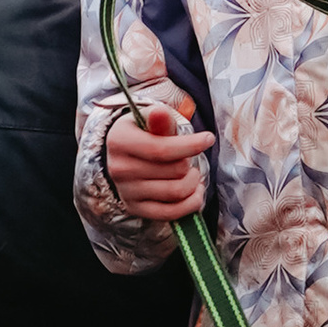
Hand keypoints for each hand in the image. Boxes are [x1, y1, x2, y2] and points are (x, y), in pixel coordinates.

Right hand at [104, 77, 213, 225]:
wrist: (126, 155)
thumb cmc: (144, 133)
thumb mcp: (150, 119)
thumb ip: (160, 119)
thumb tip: (160, 113)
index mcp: (120, 141)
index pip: (161, 149)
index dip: (190, 145)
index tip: (208, 138)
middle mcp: (119, 168)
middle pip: (173, 171)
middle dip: (190, 163)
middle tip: (189, 158)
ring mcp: (126, 192)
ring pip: (176, 192)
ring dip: (194, 182)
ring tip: (193, 173)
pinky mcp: (136, 209)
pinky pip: (171, 213)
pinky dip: (191, 203)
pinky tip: (195, 191)